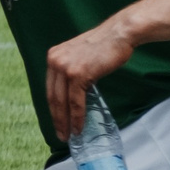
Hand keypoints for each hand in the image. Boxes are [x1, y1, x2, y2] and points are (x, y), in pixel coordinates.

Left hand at [44, 17, 135, 142]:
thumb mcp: (80, 56)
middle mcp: (55, 61)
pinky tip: (78, 127)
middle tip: (61, 134)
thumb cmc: (105, 46)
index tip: (56, 121)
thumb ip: (72, 70)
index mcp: (53, 57)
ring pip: (62, 102)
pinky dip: (77, 117)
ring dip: (65, 121)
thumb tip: (72, 92)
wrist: (120, 34)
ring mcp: (65, 67)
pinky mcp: (78, 74)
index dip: (53, 108)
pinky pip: (75, 101)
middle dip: (56, 118)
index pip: (50, 88)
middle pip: (52, 97)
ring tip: (69, 135)